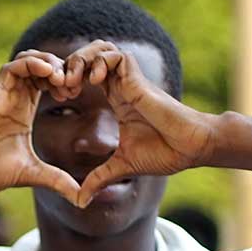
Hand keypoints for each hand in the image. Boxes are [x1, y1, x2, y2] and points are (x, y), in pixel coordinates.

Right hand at [0, 51, 82, 203]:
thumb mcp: (33, 174)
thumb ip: (58, 181)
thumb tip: (82, 199)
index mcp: (25, 110)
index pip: (49, 82)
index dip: (66, 82)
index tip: (77, 95)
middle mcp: (16, 98)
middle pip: (42, 66)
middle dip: (62, 69)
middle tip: (73, 86)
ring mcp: (4, 94)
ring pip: (29, 60)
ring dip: (49, 63)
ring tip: (62, 79)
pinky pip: (13, 67)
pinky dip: (32, 64)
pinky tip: (49, 75)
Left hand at [58, 40, 218, 206]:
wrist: (191, 149)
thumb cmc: (164, 153)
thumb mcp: (121, 166)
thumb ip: (98, 179)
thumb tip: (80, 202)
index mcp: (116, 98)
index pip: (85, 75)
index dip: (68, 80)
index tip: (60, 98)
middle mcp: (121, 85)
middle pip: (89, 55)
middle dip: (69, 65)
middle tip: (61, 88)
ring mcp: (130, 81)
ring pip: (101, 48)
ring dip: (82, 60)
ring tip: (74, 82)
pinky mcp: (140, 80)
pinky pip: (117, 55)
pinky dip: (101, 62)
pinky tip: (93, 81)